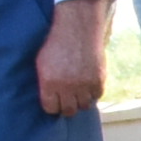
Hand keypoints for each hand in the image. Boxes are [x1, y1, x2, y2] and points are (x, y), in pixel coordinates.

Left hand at [32, 0, 112, 116]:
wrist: (77, 29)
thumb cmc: (56, 44)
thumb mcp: (43, 63)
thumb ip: (46, 83)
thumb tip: (51, 98)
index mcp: (49, 83)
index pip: (51, 108)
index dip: (53, 106)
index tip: (55, 102)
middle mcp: (67, 87)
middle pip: (69, 110)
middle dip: (67, 106)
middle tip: (67, 100)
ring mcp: (84, 85)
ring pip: (84, 106)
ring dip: (81, 100)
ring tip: (79, 92)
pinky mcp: (98, 80)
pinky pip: (96, 96)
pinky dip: (93, 93)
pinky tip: (88, 85)